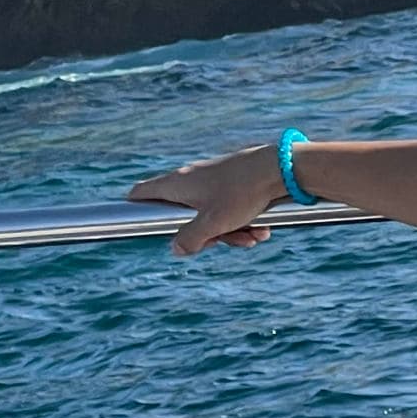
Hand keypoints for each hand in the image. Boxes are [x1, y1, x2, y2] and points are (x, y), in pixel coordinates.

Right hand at [127, 148, 282, 255]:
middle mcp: (191, 178)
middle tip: (221, 241)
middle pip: (182, 215)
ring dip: (232, 232)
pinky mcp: (233, 181)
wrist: (281, 169)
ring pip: (211, 216)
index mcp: (177, 184)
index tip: (138, 224)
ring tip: (253, 236)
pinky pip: (230, 209)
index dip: (135, 209)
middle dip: (204, 235)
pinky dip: (244, 221)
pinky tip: (263, 229)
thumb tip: (175, 248)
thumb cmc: (243, 193)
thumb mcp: (213, 224)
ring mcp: (212, 179)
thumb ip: (190, 238)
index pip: (141, 193)